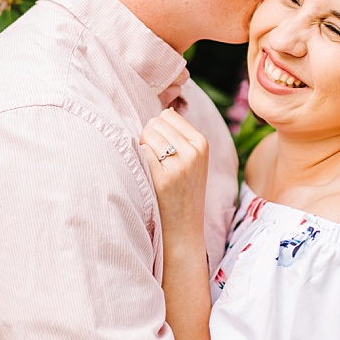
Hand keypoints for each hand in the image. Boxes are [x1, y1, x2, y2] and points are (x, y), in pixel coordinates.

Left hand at [138, 108, 208, 236]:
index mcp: (201, 143)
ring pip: (146, 135)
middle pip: (154, 123)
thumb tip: (165, 110)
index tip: (161, 149)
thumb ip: (181, 135)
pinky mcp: (163, 179)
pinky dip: (138, 161)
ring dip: (141, 148)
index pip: (168, 116)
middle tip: (154, 161)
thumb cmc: (183, 191)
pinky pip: (141, 153)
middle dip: (147, 138)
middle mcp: (193, 151)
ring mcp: (179, 165)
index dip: (157, 130)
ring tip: (151, 168)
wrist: (184, 228)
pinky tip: (147, 176)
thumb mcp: (193, 160)